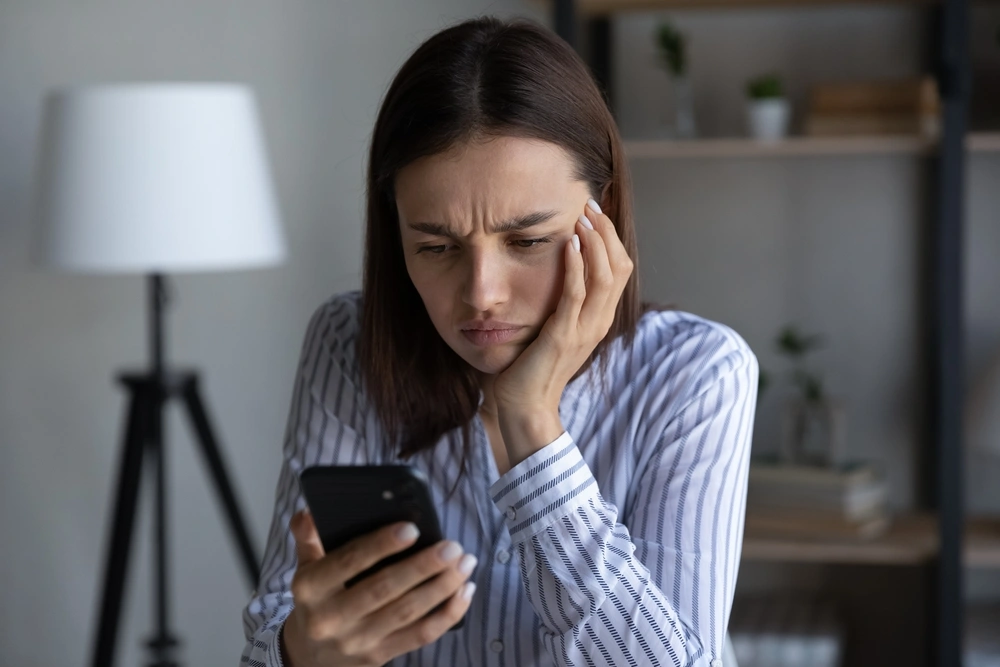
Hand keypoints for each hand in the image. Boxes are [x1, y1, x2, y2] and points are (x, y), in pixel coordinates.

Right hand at [282, 510, 476, 666]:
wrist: (308, 656)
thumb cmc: (317, 601)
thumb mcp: (304, 567)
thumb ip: (308, 537)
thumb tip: (310, 511)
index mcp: (310, 588)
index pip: (348, 562)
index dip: (381, 545)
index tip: (412, 529)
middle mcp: (331, 617)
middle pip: (384, 589)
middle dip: (423, 566)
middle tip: (452, 547)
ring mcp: (356, 641)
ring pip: (407, 612)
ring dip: (442, 587)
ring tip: (465, 564)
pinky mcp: (378, 657)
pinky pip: (419, 636)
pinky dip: (447, 614)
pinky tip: (463, 593)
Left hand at [492, 198, 633, 462]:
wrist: (523, 406)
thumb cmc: (530, 367)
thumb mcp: (552, 329)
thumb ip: (559, 304)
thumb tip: (553, 272)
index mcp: (598, 320)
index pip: (619, 270)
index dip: (612, 238)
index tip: (596, 212)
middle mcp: (598, 323)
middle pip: (619, 267)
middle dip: (607, 232)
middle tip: (590, 204)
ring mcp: (584, 330)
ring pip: (605, 276)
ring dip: (595, 242)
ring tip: (582, 216)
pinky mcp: (563, 336)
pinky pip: (576, 295)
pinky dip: (576, 266)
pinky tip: (569, 244)